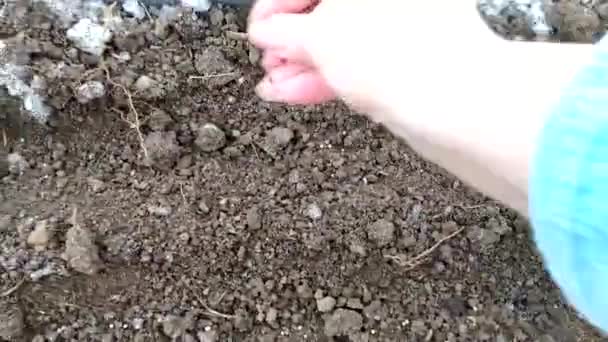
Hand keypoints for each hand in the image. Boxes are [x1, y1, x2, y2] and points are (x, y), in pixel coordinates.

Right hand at [247, 0, 499, 112]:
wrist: (454, 102)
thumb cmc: (393, 54)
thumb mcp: (319, 36)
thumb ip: (284, 32)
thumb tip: (268, 32)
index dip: (275, 7)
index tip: (258, 31)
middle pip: (327, 10)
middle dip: (289, 41)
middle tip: (268, 61)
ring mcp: (405, 24)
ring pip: (343, 40)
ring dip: (304, 64)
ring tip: (275, 85)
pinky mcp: (411, 58)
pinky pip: (361, 62)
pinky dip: (329, 77)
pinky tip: (297, 92)